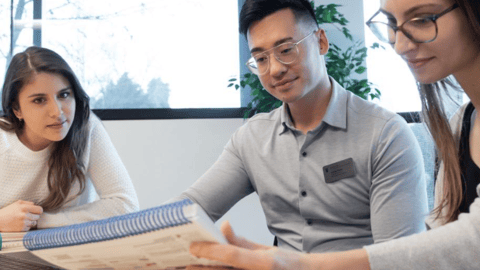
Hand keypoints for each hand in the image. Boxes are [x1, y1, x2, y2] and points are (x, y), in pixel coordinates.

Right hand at [0, 200, 42, 231]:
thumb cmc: (8, 211)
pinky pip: (29, 228)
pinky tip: (20, 224)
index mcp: (25, 208)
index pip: (40, 210)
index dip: (39, 211)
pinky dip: (26, 227)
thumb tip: (35, 204)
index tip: (37, 212)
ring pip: (34, 223)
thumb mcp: (16, 204)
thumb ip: (27, 203)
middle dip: (34, 216)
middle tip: (28, 216)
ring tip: (23, 220)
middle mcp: (25, 215)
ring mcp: (23, 223)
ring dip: (30, 222)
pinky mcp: (21, 229)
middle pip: (38, 217)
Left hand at [188, 221, 307, 269]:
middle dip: (197, 268)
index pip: (232, 255)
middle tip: (178, 262)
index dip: (210, 250)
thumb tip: (223, 226)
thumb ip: (241, 242)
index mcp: (263, 262)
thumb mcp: (266, 250)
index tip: (192, 246)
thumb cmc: (286, 265)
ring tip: (185, 267)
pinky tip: (204, 269)